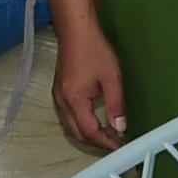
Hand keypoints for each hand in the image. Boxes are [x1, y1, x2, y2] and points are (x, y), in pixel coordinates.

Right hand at [52, 17, 131, 149]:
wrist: (76, 31)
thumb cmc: (94, 50)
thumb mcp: (112, 78)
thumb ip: (116, 105)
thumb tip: (119, 127)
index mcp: (74, 101)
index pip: (89, 132)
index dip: (105, 142)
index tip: (119, 147)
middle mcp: (62, 102)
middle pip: (77, 133)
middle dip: (95, 142)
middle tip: (114, 144)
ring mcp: (58, 97)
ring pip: (71, 127)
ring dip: (88, 134)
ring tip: (108, 135)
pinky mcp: (59, 91)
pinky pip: (68, 116)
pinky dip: (81, 124)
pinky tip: (94, 121)